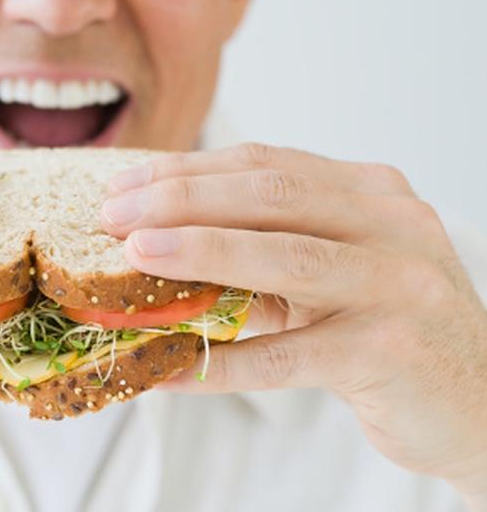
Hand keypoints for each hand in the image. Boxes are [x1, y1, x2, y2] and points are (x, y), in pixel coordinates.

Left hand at [101, 143, 486, 503]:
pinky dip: (223, 361)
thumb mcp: (331, 272)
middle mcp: (391, 224)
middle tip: (114, 215)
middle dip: (180, 199)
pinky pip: (289, 354)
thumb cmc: (386, 327)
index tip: (124, 184)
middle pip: (268, 195)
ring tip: (134, 256)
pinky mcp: (390, 350)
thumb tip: (158, 245)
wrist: (475, 400)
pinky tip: (170, 367)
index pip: (264, 165)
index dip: (186, 170)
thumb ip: (263, 251)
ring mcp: (397, 284)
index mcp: (370, 193)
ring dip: (198, 253)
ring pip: (283, 257)